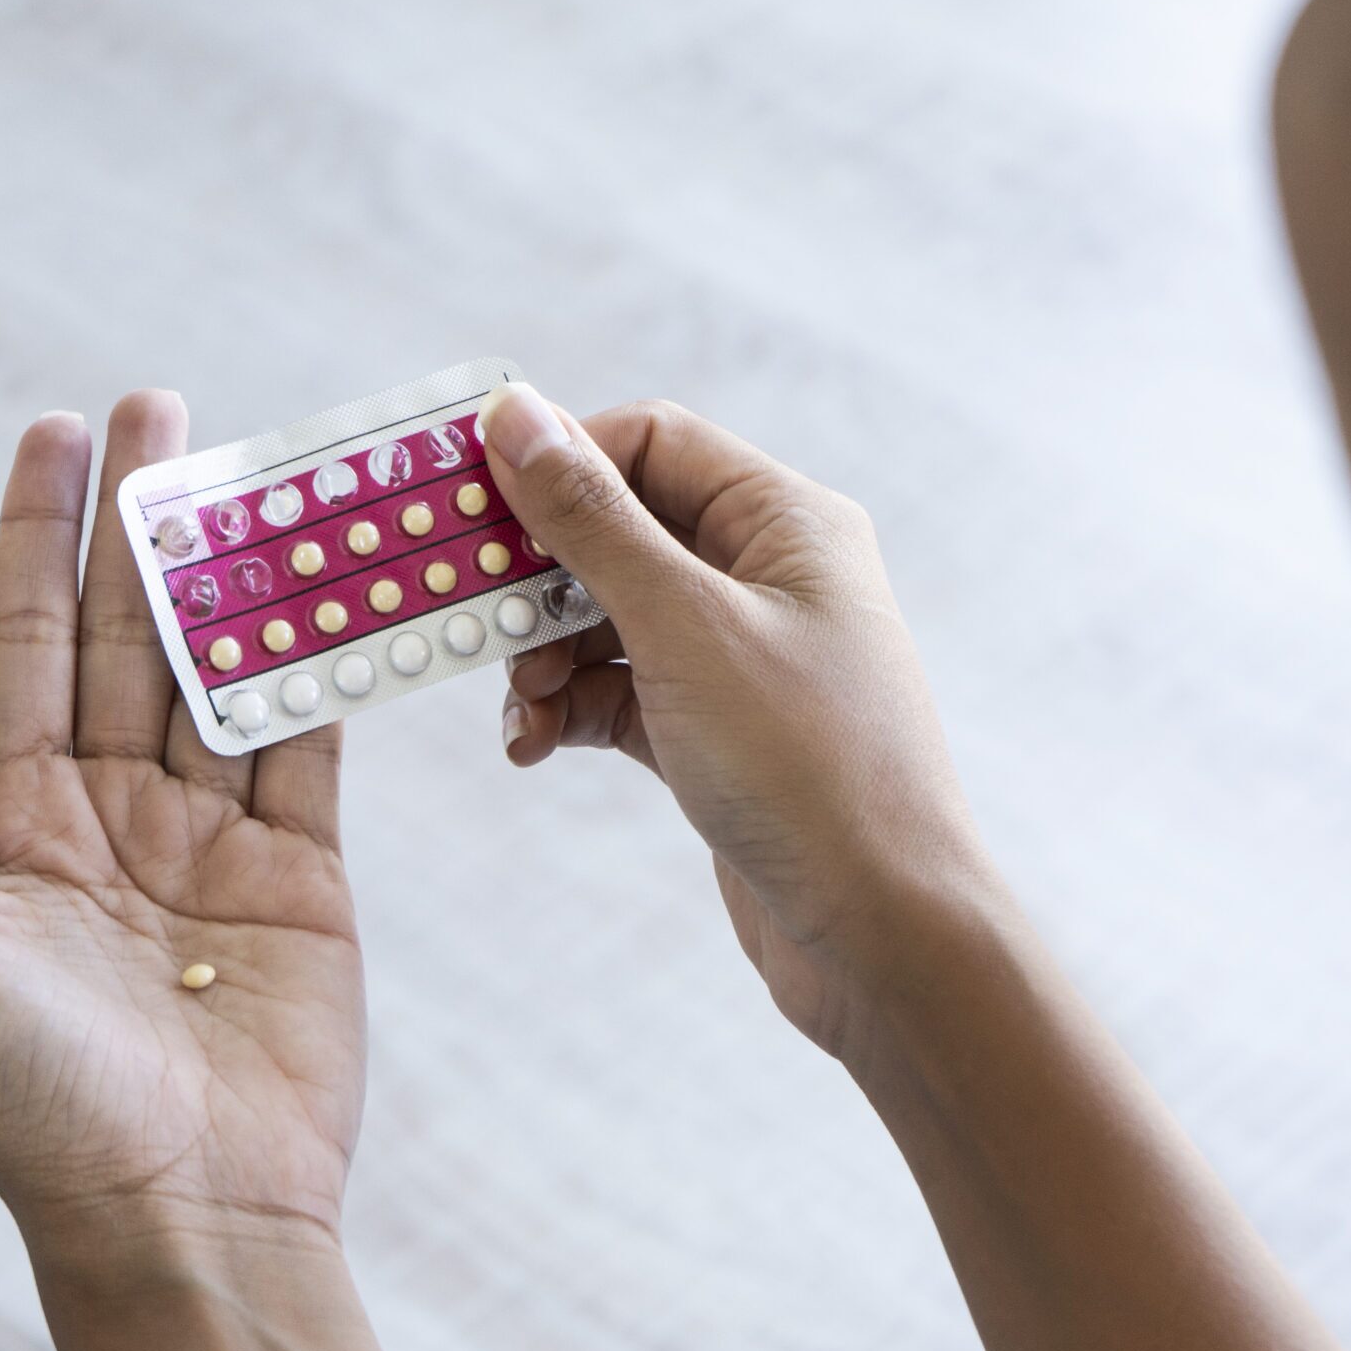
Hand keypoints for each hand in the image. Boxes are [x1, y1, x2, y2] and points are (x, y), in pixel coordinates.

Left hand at [0, 394, 365, 1269]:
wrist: (184, 1213)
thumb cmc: (27, 1106)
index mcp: (15, 826)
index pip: (23, 646)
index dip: (37, 537)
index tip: (57, 428)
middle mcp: (113, 818)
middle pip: (129, 637)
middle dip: (145, 523)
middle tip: (166, 406)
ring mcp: (214, 840)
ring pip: (226, 673)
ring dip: (241, 572)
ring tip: (258, 469)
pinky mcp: (306, 873)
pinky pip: (311, 742)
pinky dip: (326, 661)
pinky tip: (333, 583)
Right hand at [481, 384, 1006, 1059]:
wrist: (881, 934)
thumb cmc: (808, 766)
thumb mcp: (684, 628)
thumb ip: (592, 521)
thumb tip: (516, 415)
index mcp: (787, 522)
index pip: (650, 442)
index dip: (557, 463)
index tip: (469, 506)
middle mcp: (770, 577)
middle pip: (621, 530)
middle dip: (539, 574)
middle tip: (471, 615)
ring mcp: (743, 659)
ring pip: (608, 619)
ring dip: (544, 653)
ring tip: (518, 705)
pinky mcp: (717, 734)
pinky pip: (619, 692)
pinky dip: (568, 708)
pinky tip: (532, 743)